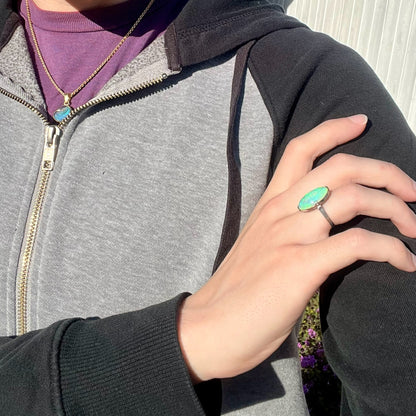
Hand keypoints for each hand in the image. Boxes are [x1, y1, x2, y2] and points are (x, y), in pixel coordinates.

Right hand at [178, 115, 415, 382]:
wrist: (212, 326)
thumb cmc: (238, 290)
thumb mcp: (261, 246)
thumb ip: (287, 228)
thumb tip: (323, 227)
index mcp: (269, 204)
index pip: (300, 150)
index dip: (333, 129)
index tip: (361, 121)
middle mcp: (279, 212)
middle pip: (340, 167)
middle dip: (386, 171)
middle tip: (412, 191)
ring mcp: (289, 237)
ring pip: (355, 198)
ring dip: (397, 209)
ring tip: (415, 227)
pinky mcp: (299, 267)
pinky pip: (357, 243)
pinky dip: (391, 248)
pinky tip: (405, 262)